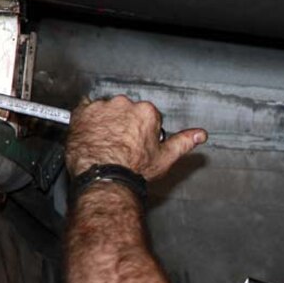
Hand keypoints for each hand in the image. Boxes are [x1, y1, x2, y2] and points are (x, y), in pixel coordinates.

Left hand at [65, 95, 206, 179]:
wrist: (104, 178)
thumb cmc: (133, 169)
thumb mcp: (165, 157)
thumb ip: (184, 141)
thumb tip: (200, 134)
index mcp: (146, 112)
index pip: (147, 116)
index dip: (143, 132)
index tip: (139, 145)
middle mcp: (124, 104)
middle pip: (126, 111)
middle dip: (125, 124)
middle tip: (122, 146)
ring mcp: (102, 107)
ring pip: (107, 111)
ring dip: (106, 122)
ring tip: (106, 144)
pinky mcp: (82, 112)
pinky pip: (85, 110)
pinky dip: (88, 120)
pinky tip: (93, 136)